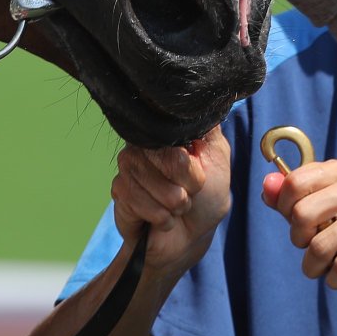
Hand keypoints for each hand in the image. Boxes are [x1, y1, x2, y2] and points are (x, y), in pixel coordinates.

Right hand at [109, 130, 232, 279]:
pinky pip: (144, 205)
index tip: (199, 176)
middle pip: (172, 162)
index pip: (181, 137)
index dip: (194, 167)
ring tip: (173, 206)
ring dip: (175, 206)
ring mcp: (128, 166)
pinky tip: (160, 217)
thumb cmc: (206, 198)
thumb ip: (209, 130)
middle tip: (186, 193)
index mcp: (168, 133)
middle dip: (188, 187)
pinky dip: (162, 218)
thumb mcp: (217, 159)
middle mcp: (145, 145)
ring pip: (161, 188)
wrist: (189, 237)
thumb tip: (202, 99)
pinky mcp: (119, 190)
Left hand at [261, 158, 336, 309]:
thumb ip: (296, 200)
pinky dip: (336, 279)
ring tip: (330, 267)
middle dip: (300, 240)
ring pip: (318, 245)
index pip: (295, 181)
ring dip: (316, 266)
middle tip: (315, 248)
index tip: (300, 224)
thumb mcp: (329, 214)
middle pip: (301, 213)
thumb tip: (267, 184)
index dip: (285, 208)